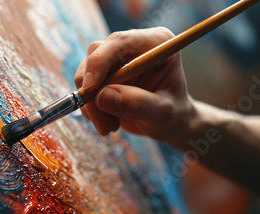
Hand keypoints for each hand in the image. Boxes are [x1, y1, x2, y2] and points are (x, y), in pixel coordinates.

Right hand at [74, 27, 194, 143]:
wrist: (170, 124)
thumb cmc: (174, 115)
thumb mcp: (162, 113)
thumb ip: (137, 103)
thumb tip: (103, 96)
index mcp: (154, 43)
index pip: (119, 42)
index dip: (99, 62)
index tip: (90, 89)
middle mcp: (131, 47)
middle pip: (96, 55)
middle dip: (92, 90)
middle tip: (102, 121)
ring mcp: (115, 61)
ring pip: (86, 75)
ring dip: (91, 105)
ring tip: (110, 127)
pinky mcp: (103, 76)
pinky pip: (85, 89)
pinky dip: (91, 110)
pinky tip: (109, 122)